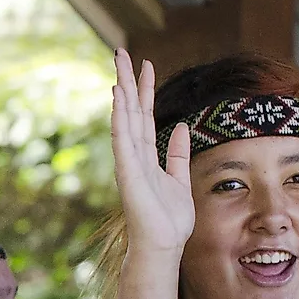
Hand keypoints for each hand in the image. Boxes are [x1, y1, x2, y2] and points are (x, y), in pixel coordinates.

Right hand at [112, 49, 193, 259]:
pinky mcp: (128, 173)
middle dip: (128, 82)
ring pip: (125, 120)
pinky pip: (123, 140)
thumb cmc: (170, 220)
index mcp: (147, 157)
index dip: (145, 90)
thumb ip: (177, 154)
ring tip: (119, 67)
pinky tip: (118, 99)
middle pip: (131, 111)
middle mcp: (135, 156)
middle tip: (123, 53)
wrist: (163, 245)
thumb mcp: (179, 179)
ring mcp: (130, 163)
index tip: (146, 66)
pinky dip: (120, 118)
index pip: (145, 116)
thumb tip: (179, 128)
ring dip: (122, 93)